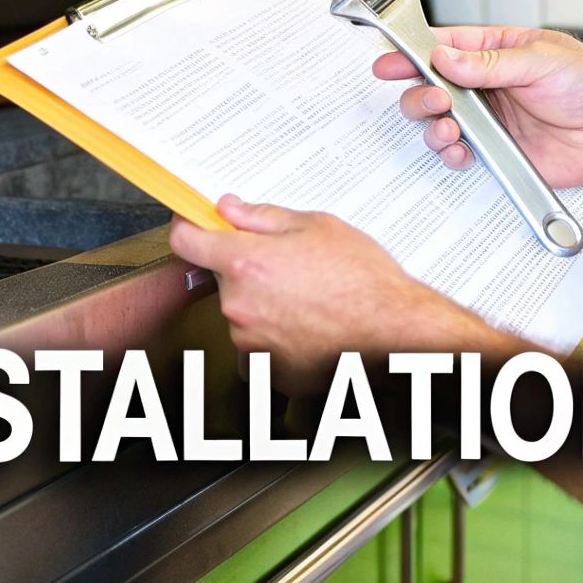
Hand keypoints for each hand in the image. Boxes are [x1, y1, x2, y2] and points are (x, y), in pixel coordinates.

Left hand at [168, 195, 497, 394]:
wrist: (397, 334)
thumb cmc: (366, 281)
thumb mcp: (318, 227)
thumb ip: (263, 218)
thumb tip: (228, 209)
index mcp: (246, 263)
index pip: (185, 240)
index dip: (191, 228)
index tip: (198, 227)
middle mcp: (239, 306)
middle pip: (222, 280)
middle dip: (247, 272)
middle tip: (289, 269)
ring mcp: (250, 344)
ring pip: (242, 316)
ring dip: (264, 308)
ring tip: (309, 302)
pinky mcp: (267, 372)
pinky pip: (258, 350)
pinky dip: (277, 341)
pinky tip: (309, 329)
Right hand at [374, 25, 582, 187]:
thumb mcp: (544, 60)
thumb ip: (493, 63)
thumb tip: (448, 59)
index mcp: (494, 53)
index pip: (443, 47)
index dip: (413, 52)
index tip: (390, 60)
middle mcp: (484, 86)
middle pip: (430, 86)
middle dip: (419, 92)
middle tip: (433, 98)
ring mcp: (487, 120)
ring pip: (436, 121)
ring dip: (431, 124)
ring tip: (449, 125)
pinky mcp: (495, 152)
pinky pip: (457, 154)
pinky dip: (450, 153)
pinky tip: (459, 148)